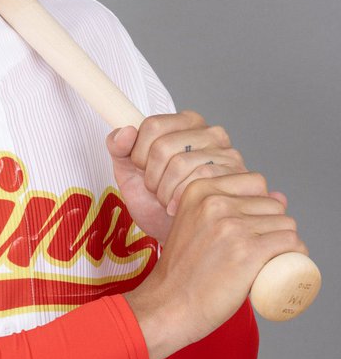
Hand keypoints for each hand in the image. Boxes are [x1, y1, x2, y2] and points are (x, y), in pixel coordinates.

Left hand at [106, 110, 255, 241]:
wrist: (177, 235)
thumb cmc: (155, 202)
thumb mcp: (129, 173)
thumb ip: (118, 148)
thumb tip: (125, 131)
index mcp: (185, 123)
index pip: (152, 125)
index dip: (138, 154)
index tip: (142, 170)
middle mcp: (210, 133)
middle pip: (163, 146)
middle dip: (151, 177)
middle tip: (157, 191)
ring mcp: (228, 154)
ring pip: (181, 164)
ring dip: (165, 191)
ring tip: (168, 200)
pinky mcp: (239, 177)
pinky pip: (201, 183)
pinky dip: (181, 200)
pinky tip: (180, 208)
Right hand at [125, 171, 305, 358]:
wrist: (168, 304)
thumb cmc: (183, 269)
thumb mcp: (194, 223)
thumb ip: (226, 204)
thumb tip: (280, 196)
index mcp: (199, 189)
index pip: (255, 182)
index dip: (260, 205)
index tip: (254, 226)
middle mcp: (215, 202)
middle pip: (272, 205)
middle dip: (273, 226)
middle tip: (259, 250)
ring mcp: (232, 227)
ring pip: (286, 224)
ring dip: (286, 242)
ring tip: (269, 260)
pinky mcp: (248, 252)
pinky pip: (290, 243)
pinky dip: (296, 253)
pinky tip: (288, 262)